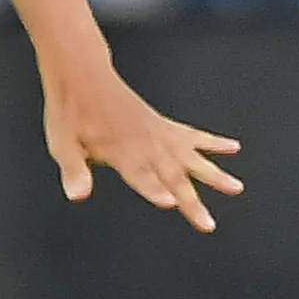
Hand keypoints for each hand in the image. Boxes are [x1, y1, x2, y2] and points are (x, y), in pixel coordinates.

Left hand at [42, 57, 242, 232]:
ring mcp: (157, 133)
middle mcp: (144, 144)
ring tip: (236, 187)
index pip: (140, 176)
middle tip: (209, 224)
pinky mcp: (161, 124)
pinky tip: (233, 147)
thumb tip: (76, 195)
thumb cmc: (70, 110)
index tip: (172, 204)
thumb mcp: (61, 142)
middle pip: (172, 175)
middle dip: (191, 201)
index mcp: (119, 151)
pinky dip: (213, 142)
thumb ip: (73, 170)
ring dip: (214, 174)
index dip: (154, 190)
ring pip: (191, 157)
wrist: (82, 74)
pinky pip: (192, 134)